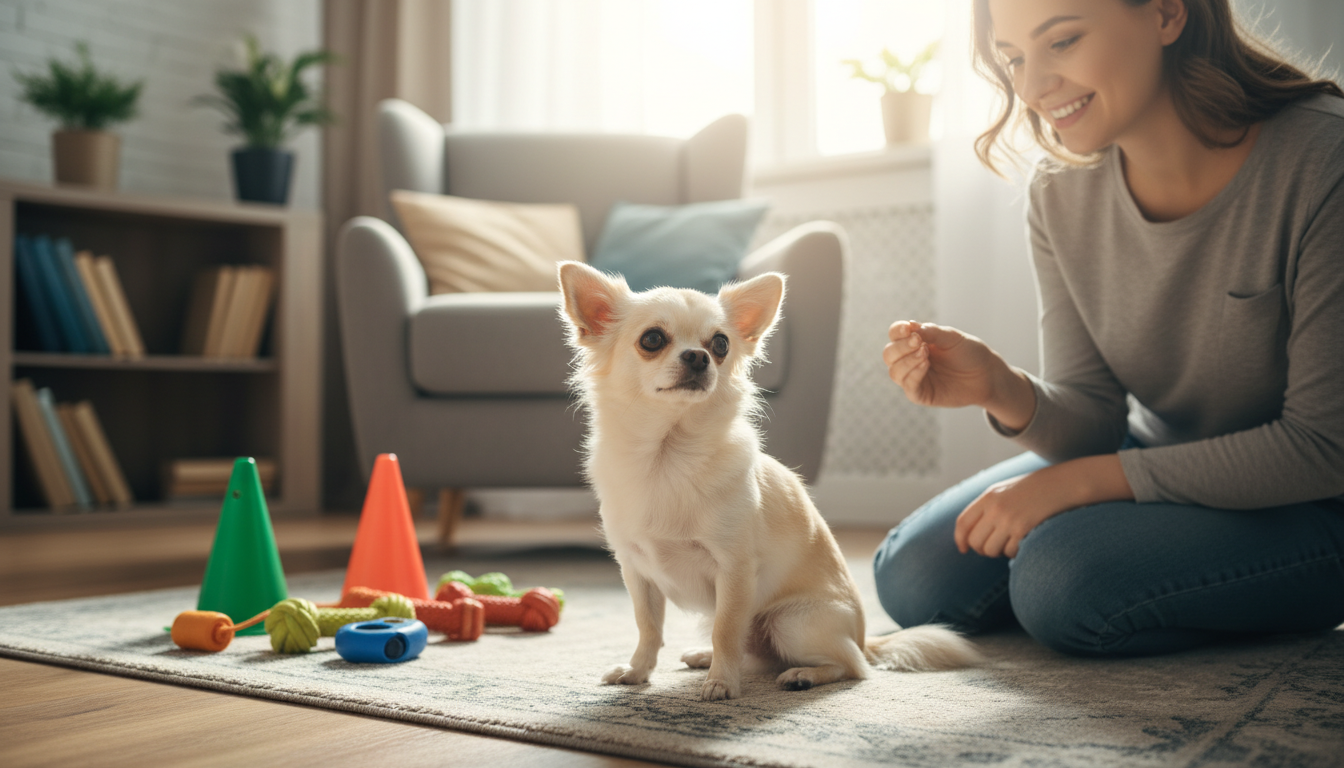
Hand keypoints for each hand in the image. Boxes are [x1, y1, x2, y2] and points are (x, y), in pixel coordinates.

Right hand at [883, 321, 999, 408]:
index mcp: (914, 342)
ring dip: (907, 361)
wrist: (987, 374)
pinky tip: (925, 364)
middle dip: (901, 347)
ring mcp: (914, 378)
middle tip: (919, 342)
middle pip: (889, 354)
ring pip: (894, 371)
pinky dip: (913, 374)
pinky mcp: (921, 394)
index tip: (909, 328)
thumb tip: (910, 326)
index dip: (897, 331)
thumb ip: (931, 332)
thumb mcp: (951, 337)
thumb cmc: (969, 353)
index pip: (895, 335)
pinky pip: (908, 386)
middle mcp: (910, 360)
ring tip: (925, 354)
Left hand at [954, 455, 1133, 557]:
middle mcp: (994, 508)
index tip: (963, 549)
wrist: (1064, 484)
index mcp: (988, 496)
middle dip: (983, 549)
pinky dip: (1016, 552)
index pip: (963, 523)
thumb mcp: (1007, 491)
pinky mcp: (1022, 530)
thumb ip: (988, 508)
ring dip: (1000, 551)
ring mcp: (1008, 519)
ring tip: (1013, 541)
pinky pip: (1010, 552)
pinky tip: (1025, 541)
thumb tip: (971, 536)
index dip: (960, 539)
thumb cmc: (1036, 490)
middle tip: (996, 546)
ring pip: (990, 550)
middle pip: (975, 542)